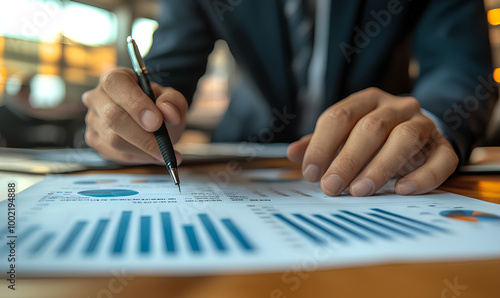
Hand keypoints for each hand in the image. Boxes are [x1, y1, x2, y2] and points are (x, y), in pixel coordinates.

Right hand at [82, 67, 186, 164]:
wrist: (151, 124)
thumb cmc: (159, 107)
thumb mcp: (172, 99)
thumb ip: (173, 101)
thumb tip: (169, 113)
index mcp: (115, 78)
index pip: (116, 84)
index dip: (135, 103)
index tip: (156, 122)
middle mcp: (97, 96)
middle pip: (113, 116)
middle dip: (142, 135)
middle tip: (165, 146)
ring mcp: (92, 119)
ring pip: (113, 139)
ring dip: (143, 149)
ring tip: (164, 152)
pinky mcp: (93, 139)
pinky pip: (114, 153)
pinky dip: (137, 157)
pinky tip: (151, 154)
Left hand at [287, 88, 458, 196]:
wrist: (418, 135)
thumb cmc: (371, 138)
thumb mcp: (342, 137)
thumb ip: (318, 144)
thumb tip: (292, 153)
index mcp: (366, 100)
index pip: (339, 117)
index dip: (322, 145)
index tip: (310, 173)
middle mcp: (396, 107)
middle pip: (371, 128)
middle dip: (347, 160)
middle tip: (330, 187)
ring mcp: (423, 124)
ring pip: (404, 138)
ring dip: (380, 166)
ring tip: (359, 191)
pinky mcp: (443, 146)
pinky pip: (440, 159)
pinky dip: (422, 177)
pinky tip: (402, 190)